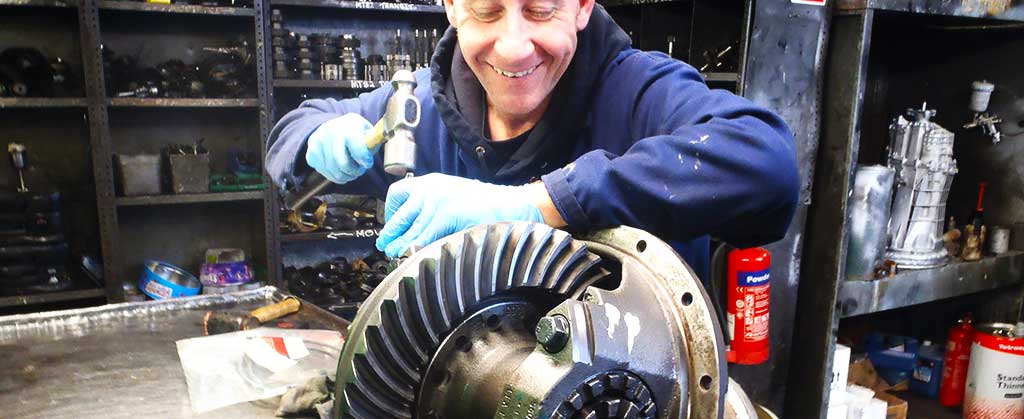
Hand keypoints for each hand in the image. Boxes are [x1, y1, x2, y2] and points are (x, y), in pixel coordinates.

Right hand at [305, 113, 375, 183]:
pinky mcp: (311, 151)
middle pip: (342, 163)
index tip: (368, 164)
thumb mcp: (366, 130)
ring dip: (344, 176)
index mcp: (348, 126)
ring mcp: (318, 141)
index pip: (356, 145)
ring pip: (332, 170)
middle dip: (354, 172)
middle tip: (359, 171)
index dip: (363, 158)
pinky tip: (339, 171)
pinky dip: (332, 175)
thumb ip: (372, 140)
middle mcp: (330, 131)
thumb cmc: (354, 131)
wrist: (333, 126)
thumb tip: (376, 146)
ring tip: (351, 173)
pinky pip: (322, 171)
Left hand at [375, 173, 544, 256]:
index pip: (397, 193)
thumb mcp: (455, 199)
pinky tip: (411, 255)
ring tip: (396, 255)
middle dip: (391, 234)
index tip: (392, 226)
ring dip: (400, 245)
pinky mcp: (447, 213)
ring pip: (410, 229)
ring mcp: (438, 200)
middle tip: (387, 246)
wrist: (514, 205)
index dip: (391, 213)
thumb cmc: (489, 206)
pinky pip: (423, 236)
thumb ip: (434, 209)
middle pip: (400, 215)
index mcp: (432, 183)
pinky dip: (414, 248)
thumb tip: (414, 231)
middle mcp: (431, 189)